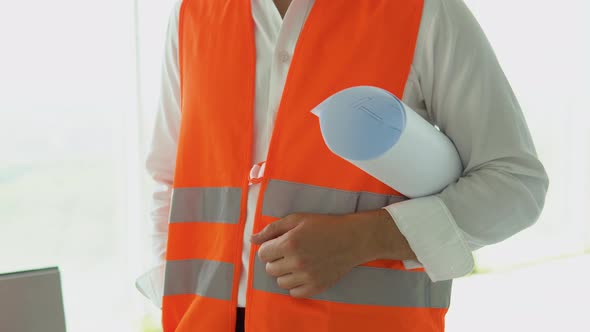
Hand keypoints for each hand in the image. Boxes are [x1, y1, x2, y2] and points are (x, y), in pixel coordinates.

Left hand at [250, 213, 376, 298]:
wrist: (353, 239)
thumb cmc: (324, 225)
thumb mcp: (297, 219)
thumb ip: (272, 229)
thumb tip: (252, 239)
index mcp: (290, 243)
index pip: (262, 254)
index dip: (269, 248)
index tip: (279, 244)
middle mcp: (297, 261)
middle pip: (270, 269)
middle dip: (276, 260)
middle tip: (289, 252)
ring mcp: (307, 276)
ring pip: (280, 282)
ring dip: (285, 272)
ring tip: (297, 262)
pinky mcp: (316, 287)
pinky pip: (294, 293)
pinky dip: (295, 284)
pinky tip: (303, 273)